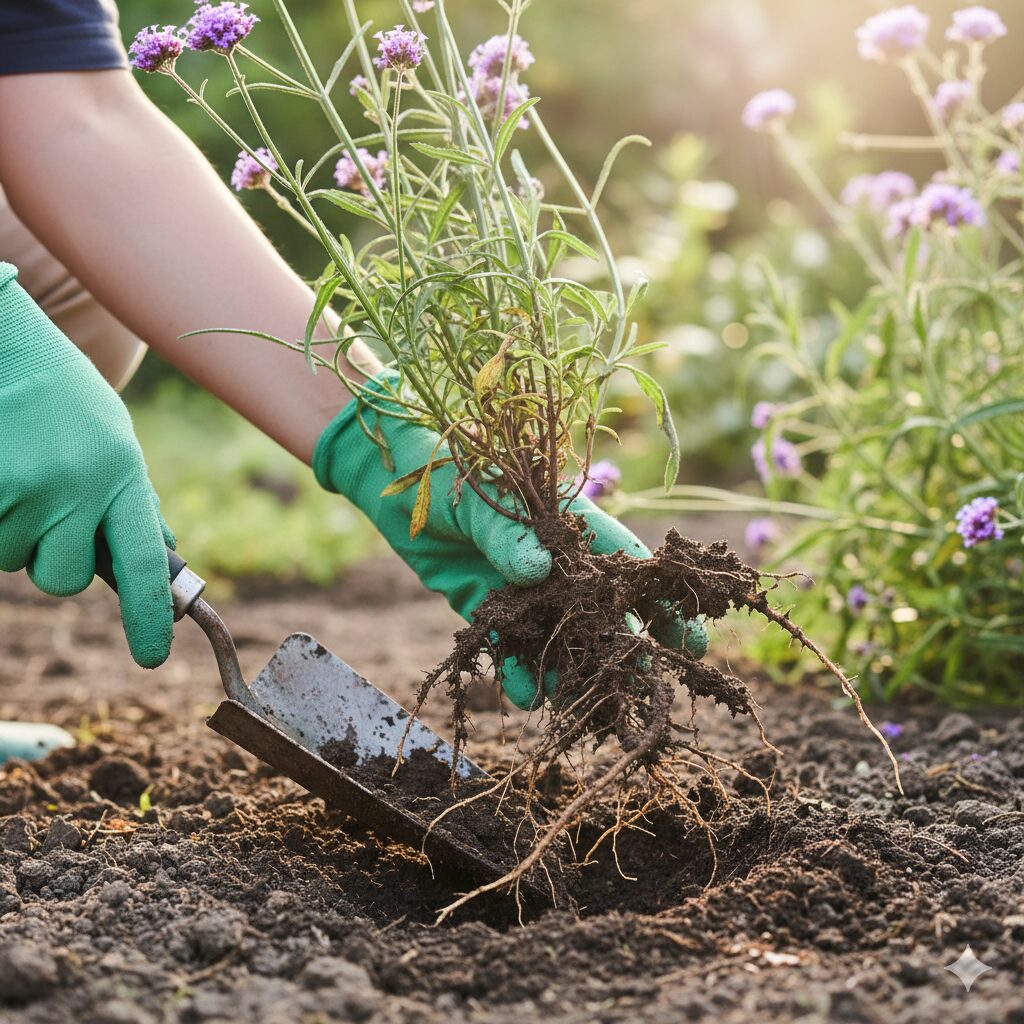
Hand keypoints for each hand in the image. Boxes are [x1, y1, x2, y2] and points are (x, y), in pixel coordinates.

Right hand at [0, 263, 173, 667]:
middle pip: (63, 579)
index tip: (152, 655)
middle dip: (51, 556)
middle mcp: (79, 487)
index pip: (145, 564)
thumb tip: (164, 554)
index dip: (148, 617)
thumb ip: (134, 501)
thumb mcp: (113, 442)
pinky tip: (2, 473)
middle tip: (44, 505)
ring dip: (11, 529)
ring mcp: (24, 489)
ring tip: (17, 472)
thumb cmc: (60, 398)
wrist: (4, 343)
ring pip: (12, 558)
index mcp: (123, 476)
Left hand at [314, 372, 707, 708]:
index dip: (659, 599)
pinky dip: (518, 670)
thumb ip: (507, 532)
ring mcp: (518, 586)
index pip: (624, 561)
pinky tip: (527, 696)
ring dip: (571, 669)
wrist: (392, 478)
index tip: (689, 635)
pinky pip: (508, 644)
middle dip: (624, 647)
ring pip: (556, 635)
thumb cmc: (446, 468)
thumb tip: (536, 570)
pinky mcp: (484, 605)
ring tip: (585, 705)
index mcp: (565, 521)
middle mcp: (550, 559)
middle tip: (645, 686)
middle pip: (598, 608)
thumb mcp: (480, 497)